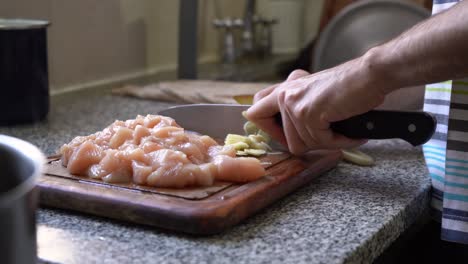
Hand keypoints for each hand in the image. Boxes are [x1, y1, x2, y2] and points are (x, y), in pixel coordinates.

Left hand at [246, 57, 388, 154]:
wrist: (370, 75)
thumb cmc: (349, 85)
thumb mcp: (314, 92)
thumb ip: (298, 106)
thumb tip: (291, 136)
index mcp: (284, 90)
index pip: (255, 113)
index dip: (270, 131)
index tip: (289, 136)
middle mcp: (285, 96)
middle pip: (287, 141)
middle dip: (310, 144)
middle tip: (328, 136)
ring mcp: (295, 105)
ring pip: (304, 145)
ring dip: (328, 143)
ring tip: (344, 131)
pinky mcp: (309, 113)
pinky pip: (321, 143)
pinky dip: (340, 143)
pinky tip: (352, 135)